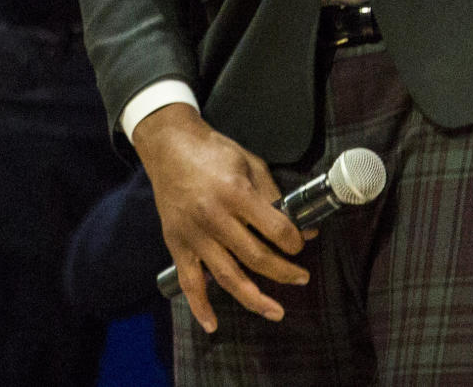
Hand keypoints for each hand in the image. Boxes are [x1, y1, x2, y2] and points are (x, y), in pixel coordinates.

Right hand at [133, 104, 310, 332]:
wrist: (171, 148)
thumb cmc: (214, 152)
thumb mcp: (250, 164)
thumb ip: (274, 196)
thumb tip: (301, 226)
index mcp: (235, 193)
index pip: (274, 228)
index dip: (293, 241)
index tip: (301, 245)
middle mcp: (214, 218)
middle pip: (255, 257)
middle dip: (284, 272)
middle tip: (301, 278)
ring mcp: (194, 235)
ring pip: (227, 277)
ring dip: (254, 298)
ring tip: (276, 310)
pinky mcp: (177, 245)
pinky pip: (189, 283)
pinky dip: (200, 307)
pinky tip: (213, 324)